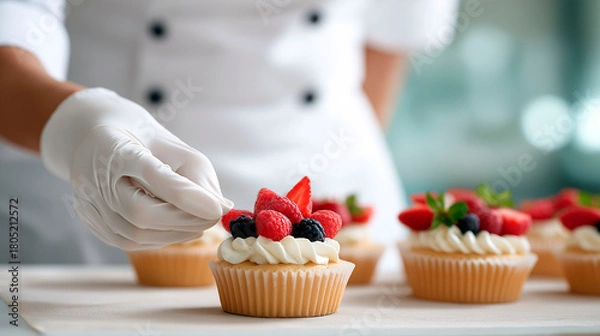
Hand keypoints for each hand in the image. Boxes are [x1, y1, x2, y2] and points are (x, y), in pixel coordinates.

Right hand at [41, 88, 232, 249]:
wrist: (92, 137)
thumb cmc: (142, 139)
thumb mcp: (173, 145)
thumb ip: (197, 175)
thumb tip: (222, 208)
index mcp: (114, 147)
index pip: (152, 175)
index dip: (187, 195)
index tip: (218, 208)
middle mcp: (94, 178)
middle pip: (139, 212)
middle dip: (184, 220)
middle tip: (213, 217)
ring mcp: (89, 203)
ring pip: (133, 234)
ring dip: (175, 233)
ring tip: (200, 222)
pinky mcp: (91, 221)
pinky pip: (127, 242)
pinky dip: (159, 239)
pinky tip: (177, 228)